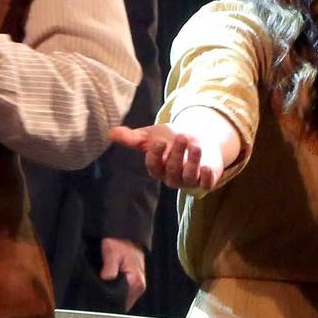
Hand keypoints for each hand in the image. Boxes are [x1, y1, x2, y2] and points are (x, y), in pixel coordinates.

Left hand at [99, 237, 145, 310]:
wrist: (127, 234)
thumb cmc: (120, 242)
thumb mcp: (112, 254)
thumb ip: (109, 269)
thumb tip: (105, 281)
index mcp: (136, 282)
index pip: (123, 303)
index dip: (110, 303)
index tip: (99, 301)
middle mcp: (139, 285)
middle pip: (123, 303)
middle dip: (110, 301)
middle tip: (97, 297)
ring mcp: (137, 284)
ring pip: (124, 297)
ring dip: (113, 296)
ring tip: (100, 291)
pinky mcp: (133, 280)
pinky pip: (124, 291)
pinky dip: (116, 290)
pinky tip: (106, 286)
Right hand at [109, 124, 225, 189]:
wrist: (195, 138)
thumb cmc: (169, 138)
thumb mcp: (150, 135)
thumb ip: (132, 137)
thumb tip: (110, 133)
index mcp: (157, 168)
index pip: (153, 166)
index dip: (155, 155)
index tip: (159, 141)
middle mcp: (171, 177)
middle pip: (171, 170)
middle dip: (176, 155)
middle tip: (181, 137)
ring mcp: (188, 180)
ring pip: (188, 177)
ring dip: (192, 162)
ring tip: (196, 145)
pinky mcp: (205, 181)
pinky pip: (205, 184)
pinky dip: (207, 178)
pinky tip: (207, 166)